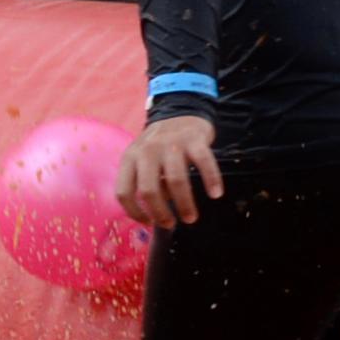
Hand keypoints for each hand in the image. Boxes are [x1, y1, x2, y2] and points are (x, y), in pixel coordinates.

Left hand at [118, 115, 222, 230]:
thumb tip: (155, 213)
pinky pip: (204, 163)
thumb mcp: (142, 161)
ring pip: (175, 181)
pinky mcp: (195, 140)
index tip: (148, 223)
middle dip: (160, 213)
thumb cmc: (159, 146)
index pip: (123, 192)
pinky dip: (211, 180)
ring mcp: (171, 145)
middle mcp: (147, 151)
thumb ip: (146, 183)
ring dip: (184, 204)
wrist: (180, 114)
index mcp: (129, 159)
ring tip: (190, 218)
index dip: (134, 212)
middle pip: (148, 190)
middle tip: (171, 224)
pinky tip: (216, 194)